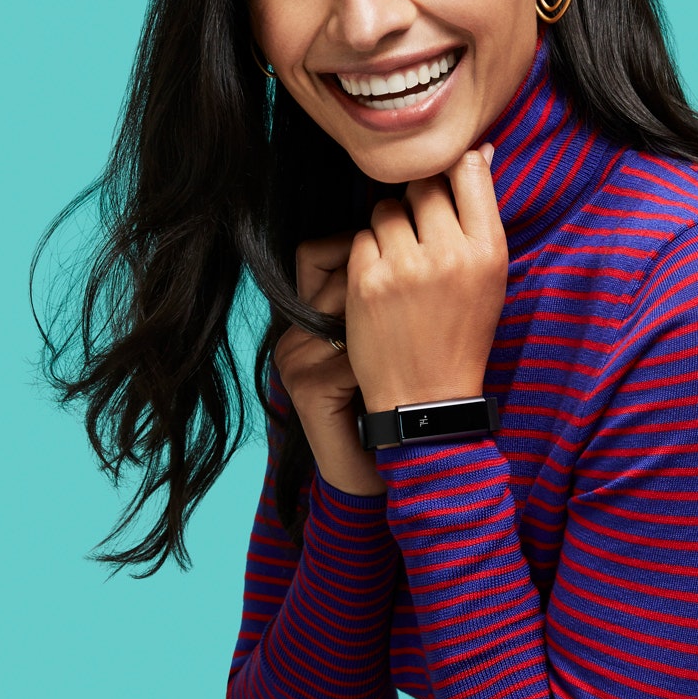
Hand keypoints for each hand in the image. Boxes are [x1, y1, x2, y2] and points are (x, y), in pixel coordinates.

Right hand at [275, 230, 383, 496]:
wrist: (396, 466)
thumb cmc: (397, 396)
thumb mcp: (381, 337)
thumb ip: (376, 293)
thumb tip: (407, 232)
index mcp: (304, 318)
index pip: (318, 252)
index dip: (360, 251)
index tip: (400, 269)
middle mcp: (290, 335)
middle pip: (341, 276)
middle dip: (382, 294)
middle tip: (407, 327)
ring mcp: (294, 362)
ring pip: (352, 309)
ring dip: (386, 331)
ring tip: (397, 360)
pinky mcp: (308, 389)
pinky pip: (355, 350)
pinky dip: (382, 366)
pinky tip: (386, 389)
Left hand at [347, 142, 506, 414]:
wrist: (427, 398)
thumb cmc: (462, 334)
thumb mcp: (491, 276)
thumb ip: (481, 215)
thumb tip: (474, 153)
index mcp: (488, 251)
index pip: (468, 171)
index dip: (452, 167)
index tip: (447, 180)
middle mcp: (449, 254)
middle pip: (423, 185)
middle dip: (419, 202)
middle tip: (420, 234)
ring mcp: (405, 266)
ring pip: (386, 208)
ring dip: (390, 227)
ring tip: (401, 262)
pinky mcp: (367, 281)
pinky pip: (361, 237)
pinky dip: (368, 253)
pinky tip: (381, 280)